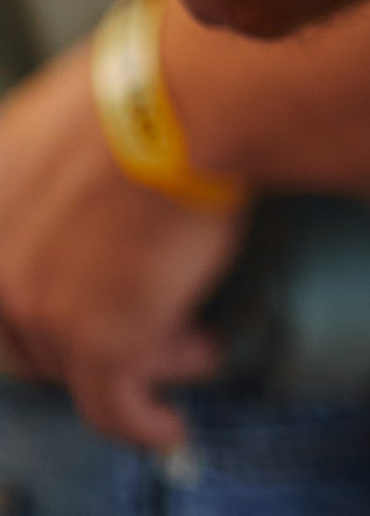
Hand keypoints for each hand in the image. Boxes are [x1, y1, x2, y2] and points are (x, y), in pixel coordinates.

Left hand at [0, 41, 243, 450]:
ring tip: (195, 346)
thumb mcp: (56, 124)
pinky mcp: (101, 342)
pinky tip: (169, 426)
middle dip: (88, 340)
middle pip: (29, 342)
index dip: (32, 315)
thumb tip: (73, 208)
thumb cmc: (147, 89)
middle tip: (144, 326)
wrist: (188, 103)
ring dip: (143, 361)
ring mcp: (42, 312)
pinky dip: (143, 424)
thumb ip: (39, 178)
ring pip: (82, 369)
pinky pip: (115, 408)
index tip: (73, 316)